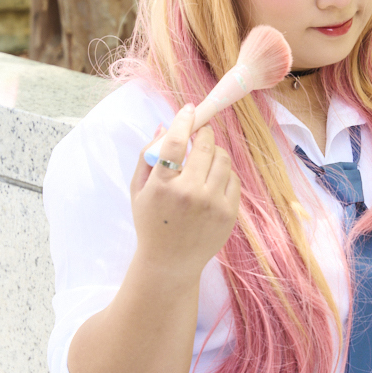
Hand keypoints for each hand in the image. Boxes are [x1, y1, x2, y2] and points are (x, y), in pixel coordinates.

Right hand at [130, 104, 240, 276]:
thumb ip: (147, 156)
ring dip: (215, 150)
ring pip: (223, 159)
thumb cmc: (151, 223)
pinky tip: (213, 176)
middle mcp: (190, 193)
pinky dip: (224, 171)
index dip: (183, 120)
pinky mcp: (229, 213)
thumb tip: (163, 126)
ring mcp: (213, 204)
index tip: (189, 110)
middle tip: (200, 131)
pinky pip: (233, 178)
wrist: (170, 262)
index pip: (175, 142)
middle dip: (203, 133)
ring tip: (205, 156)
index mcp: (163, 186)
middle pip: (205, 145)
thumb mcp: (138, 190)